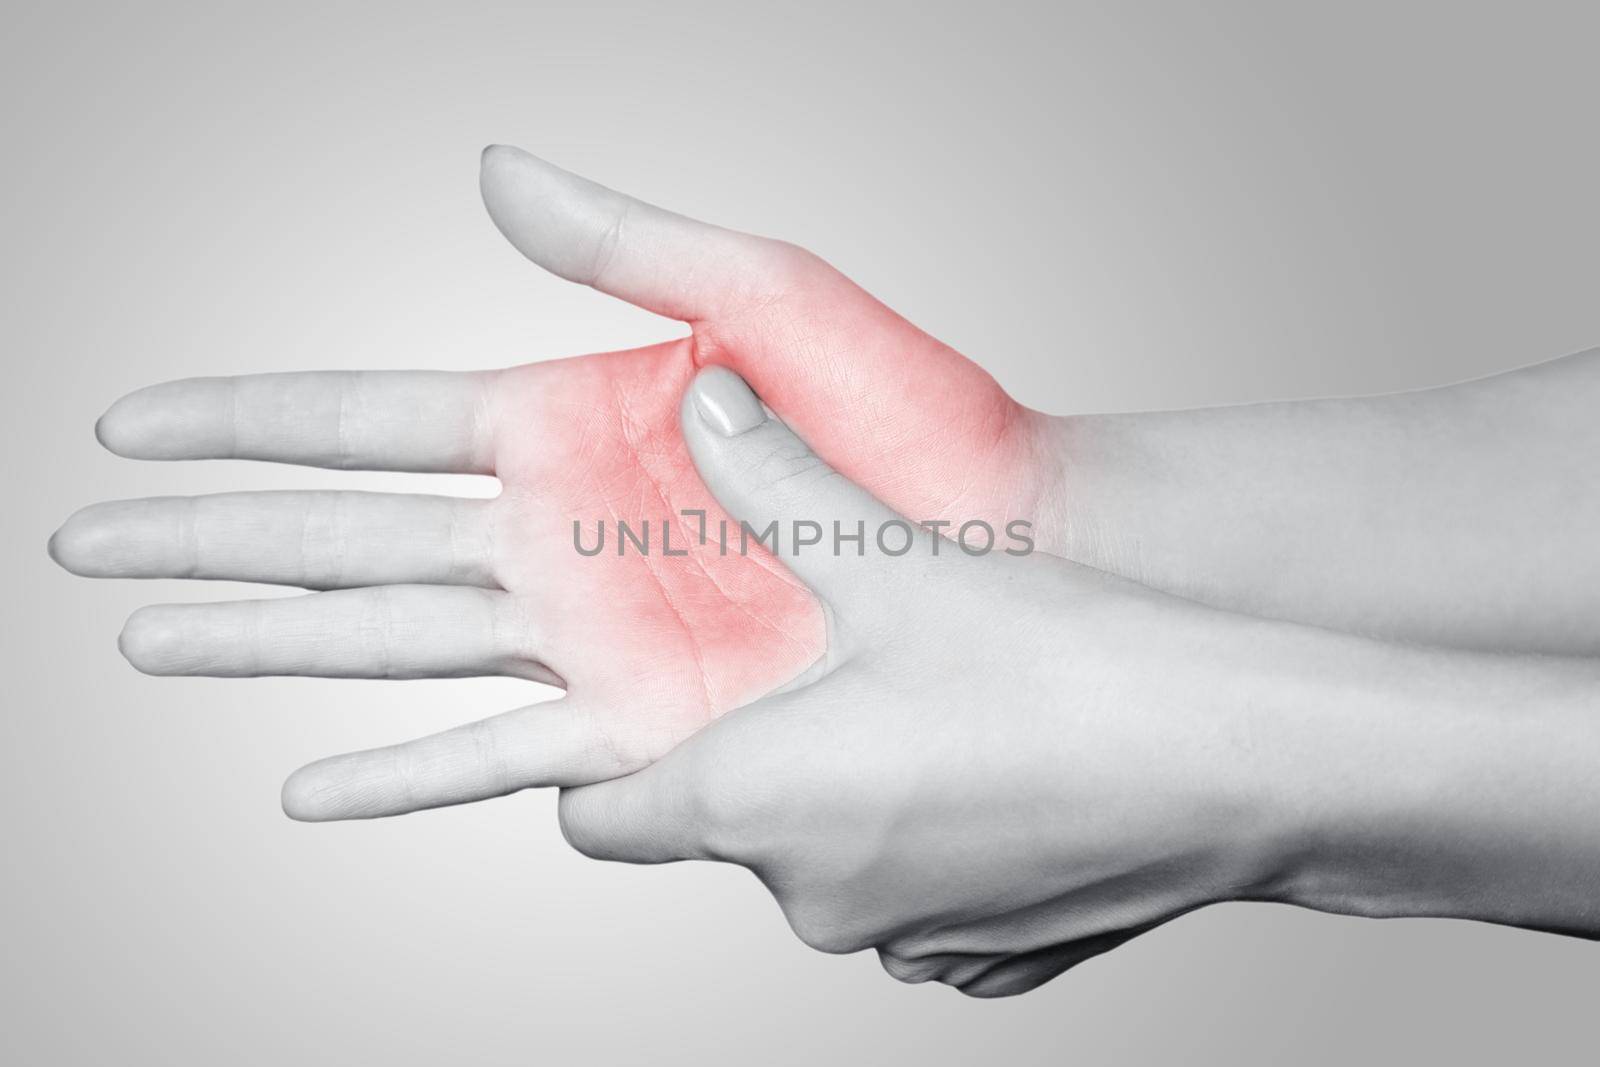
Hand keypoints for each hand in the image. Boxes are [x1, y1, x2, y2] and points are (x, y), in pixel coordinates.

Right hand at [49, 147, 1061, 815]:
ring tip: (153, 640)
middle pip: (345, 536)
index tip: (136, 424)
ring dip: (267, 644)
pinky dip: (404, 776)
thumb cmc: (912, 410)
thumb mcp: (764, 291)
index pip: (366, 420)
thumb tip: (490, 171)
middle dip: (213, 536)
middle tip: (89, 538)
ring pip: (389, 642)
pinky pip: (496, 755)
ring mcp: (588, 629)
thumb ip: (625, 245)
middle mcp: (555, 529)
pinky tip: (314, 782)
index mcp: (564, 420)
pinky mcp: (640, 718)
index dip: (245, 423)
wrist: (1007, 535)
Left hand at [562, 369, 1599, 996]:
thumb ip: (771, 476)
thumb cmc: (1058, 668)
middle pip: (729, 826)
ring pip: (828, 862)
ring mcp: (903, 940)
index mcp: (753, 803)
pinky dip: (928, 846)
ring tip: (928, 705)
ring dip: (850, 798)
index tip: (633, 715)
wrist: (1237, 765)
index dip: (601, 767)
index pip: (598, 820)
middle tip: (828, 664)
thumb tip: (707, 405)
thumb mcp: (892, 556)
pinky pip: (917, 901)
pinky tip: (995, 772)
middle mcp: (810, 896)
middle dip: (758, 753)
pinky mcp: (988, 962)